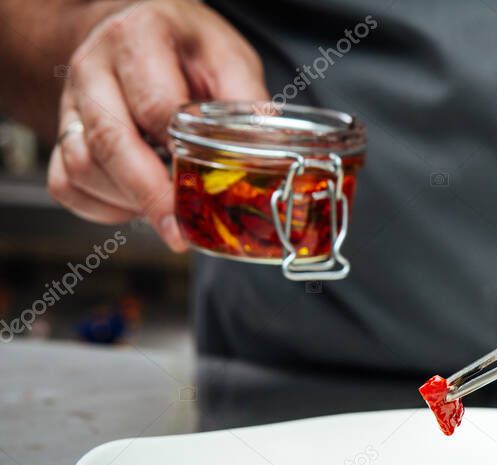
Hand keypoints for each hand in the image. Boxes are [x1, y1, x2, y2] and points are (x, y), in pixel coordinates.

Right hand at [46, 0, 268, 251]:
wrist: (140, 33)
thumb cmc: (187, 49)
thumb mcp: (228, 58)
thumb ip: (245, 101)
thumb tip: (268, 152)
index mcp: (138, 39)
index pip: (155, 107)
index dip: (181, 155)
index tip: (204, 190)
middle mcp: (94, 68)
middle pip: (109, 143)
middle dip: (149, 196)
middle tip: (180, 232)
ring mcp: (71, 103)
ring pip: (82, 168)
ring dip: (127, 202)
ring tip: (166, 211)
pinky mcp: (61, 134)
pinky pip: (67, 185)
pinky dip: (103, 208)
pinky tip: (137, 205)